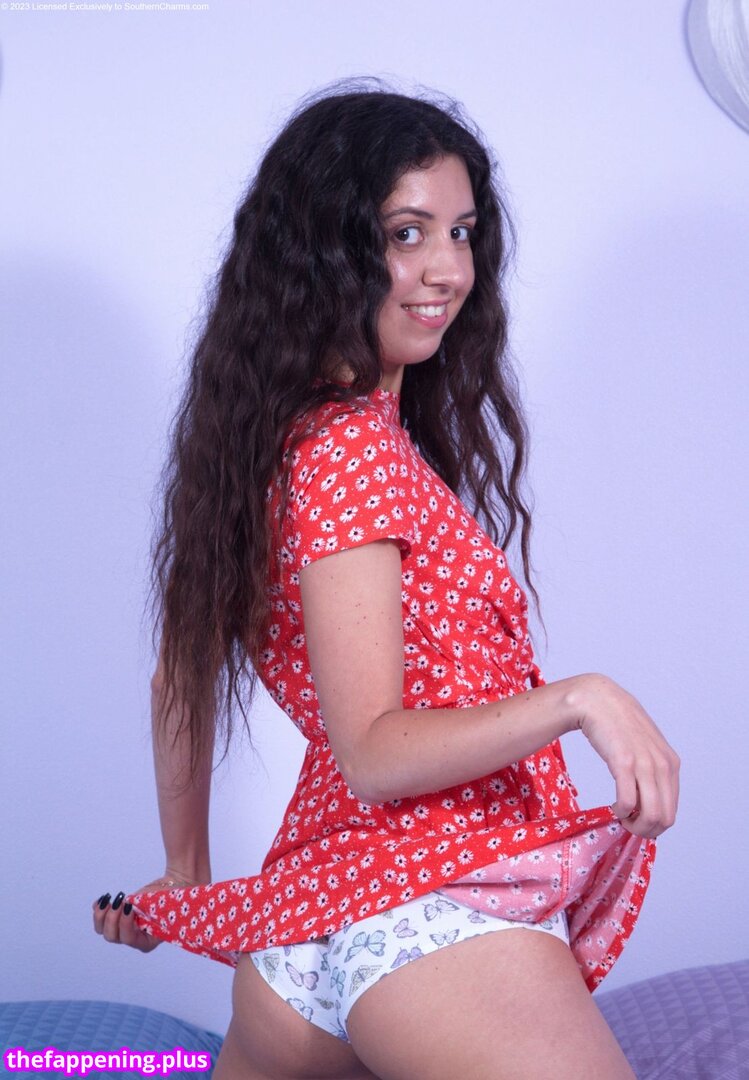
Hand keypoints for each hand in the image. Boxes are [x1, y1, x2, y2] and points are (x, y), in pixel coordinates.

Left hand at [91, 869, 201, 952]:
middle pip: (112, 937)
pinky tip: (102, 899)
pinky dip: (98, 909)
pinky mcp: (118, 919)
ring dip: (102, 915)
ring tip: (108, 898)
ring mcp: (123, 929)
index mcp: (146, 942)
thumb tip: (130, 905)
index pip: (129, 939)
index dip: (125, 924)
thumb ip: (150, 910)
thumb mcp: (165, 906)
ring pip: (103, 931)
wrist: (171, 886)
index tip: (129, 906)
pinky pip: (101, 920)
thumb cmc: (172, 897)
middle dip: (112, 918)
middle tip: (120, 899)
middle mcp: (133, 938)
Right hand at [572, 673, 679, 838]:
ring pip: (650, 815)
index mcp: (671, 764)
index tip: (637, 819)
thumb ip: (653, 770)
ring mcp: (644, 764)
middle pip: (665, 818)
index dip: (655, 823)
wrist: (599, 700)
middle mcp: (663, 766)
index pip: (672, 809)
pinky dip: (621, 812)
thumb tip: (650, 799)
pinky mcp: (623, 763)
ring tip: (622, 816)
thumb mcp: (646, 747)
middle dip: (646, 829)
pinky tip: (614, 806)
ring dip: (634, 824)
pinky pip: (628, 802)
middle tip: (629, 824)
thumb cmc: (618, 724)